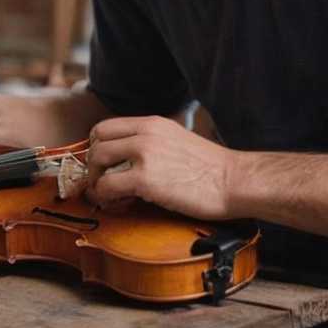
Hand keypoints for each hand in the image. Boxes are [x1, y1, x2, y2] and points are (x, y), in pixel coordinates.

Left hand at [85, 115, 235, 219]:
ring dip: (96, 180)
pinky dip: (105, 197)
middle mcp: (145, 133)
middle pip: (96, 140)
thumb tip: (130, 158)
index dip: (97, 147)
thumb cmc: (212, 168)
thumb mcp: (178, 140)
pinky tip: (118, 204)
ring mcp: (144, 154)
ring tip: (109, 195)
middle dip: (93, 164)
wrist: (234, 181)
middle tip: (102, 182)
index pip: (106, 126)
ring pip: (96, 160)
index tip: (103, 165)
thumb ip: (152, 142)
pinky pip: (107, 186)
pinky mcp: (145, 179)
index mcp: (153, 123)